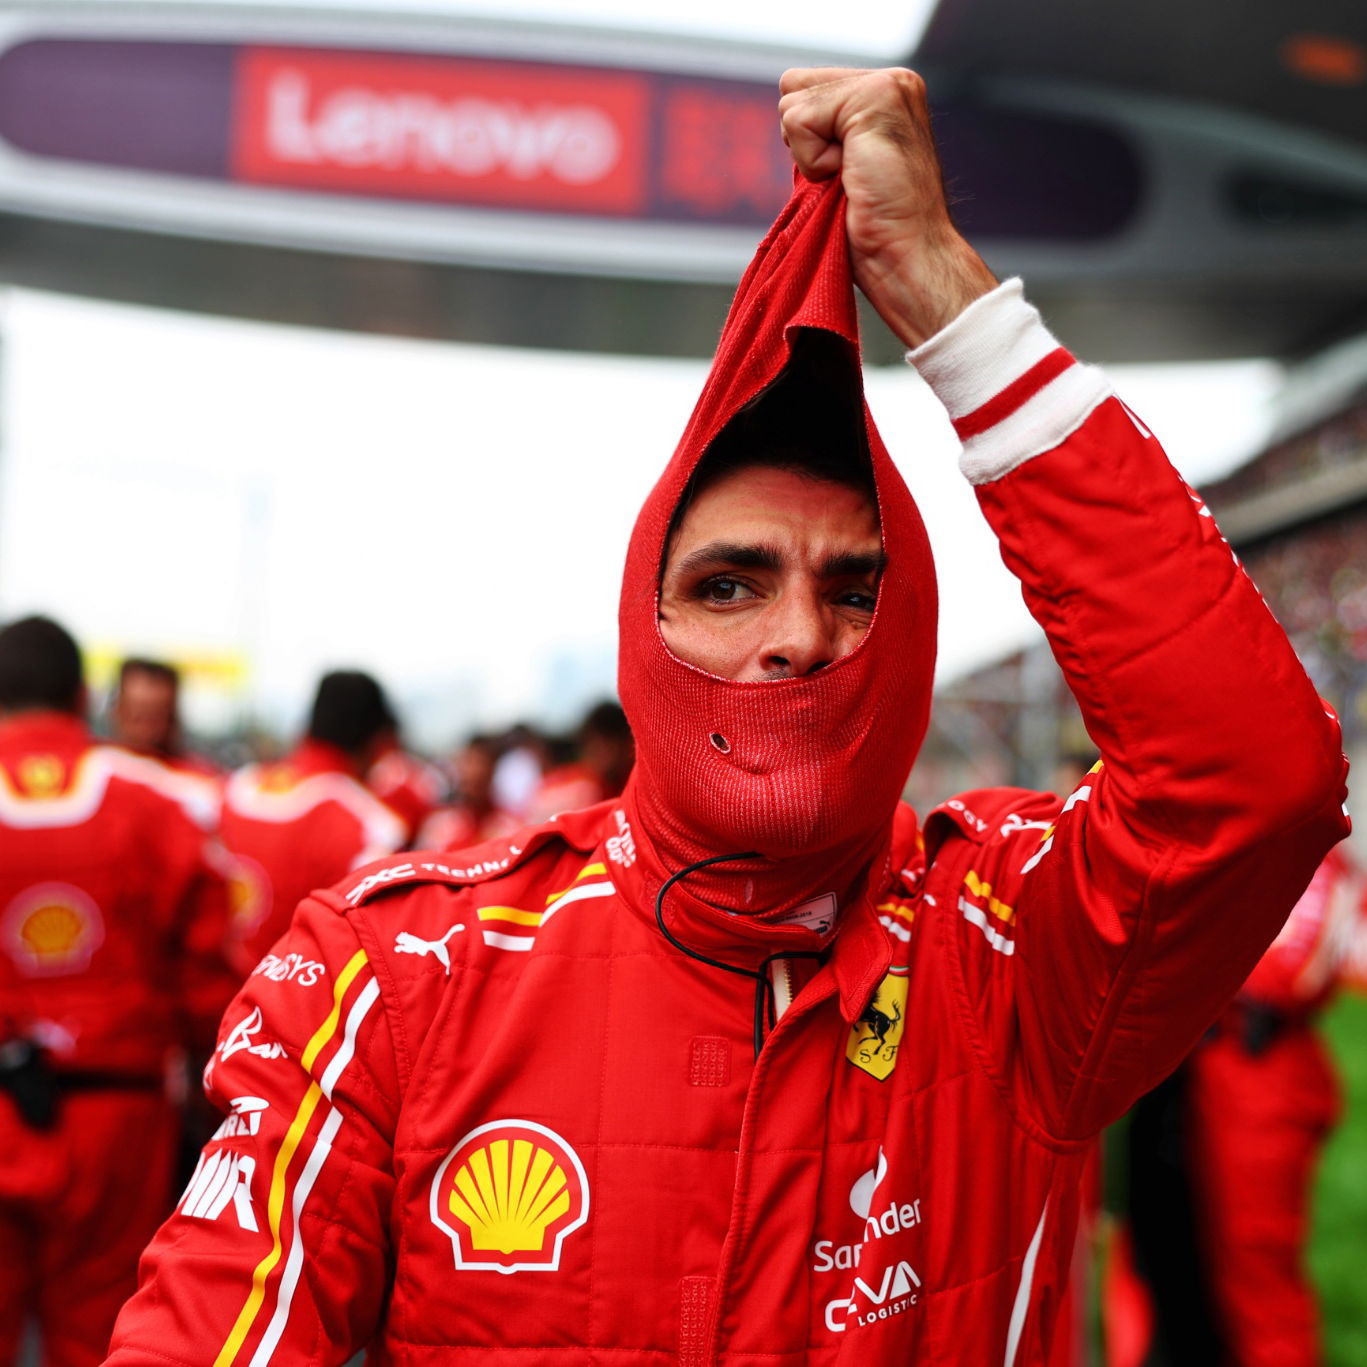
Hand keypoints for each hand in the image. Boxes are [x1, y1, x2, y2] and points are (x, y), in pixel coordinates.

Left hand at [779, 67, 997, 347]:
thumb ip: (824, 132)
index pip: (802, 88)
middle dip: (805, 142)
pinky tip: (851, 179)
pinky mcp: (874, 100)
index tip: (845, 173)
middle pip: (792, 88)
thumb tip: (789, 116)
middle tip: (848, 177)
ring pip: (793, 105)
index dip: (806, 139)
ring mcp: (886, 86)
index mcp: (883, 94)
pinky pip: (799, 122)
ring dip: (811, 156)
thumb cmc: (876, 228)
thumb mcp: (843, 168)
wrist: (908, 255)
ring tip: (852, 179)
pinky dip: (813, 162)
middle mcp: (890, 82)